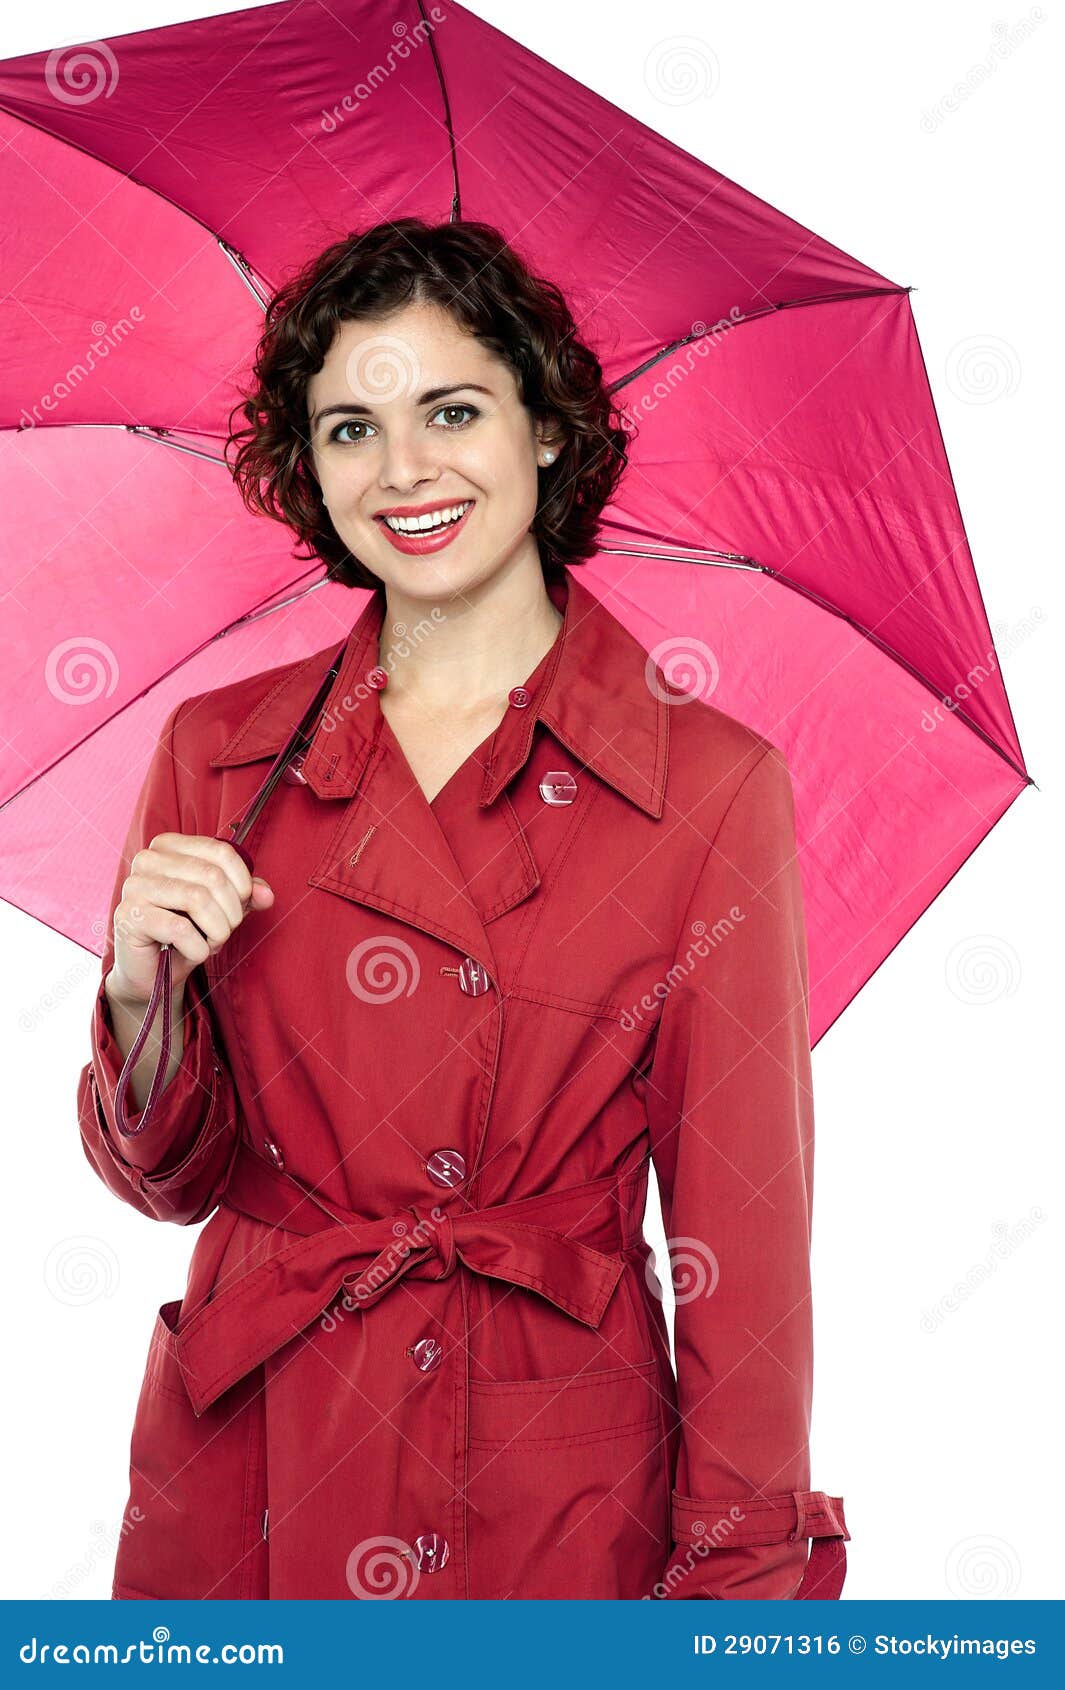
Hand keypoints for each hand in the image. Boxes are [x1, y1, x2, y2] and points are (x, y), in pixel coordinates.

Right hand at [106, 833, 273, 1007]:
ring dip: (217, 930)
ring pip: (197, 899)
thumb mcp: (220, 907)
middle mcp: (148, 859)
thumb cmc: (184, 932)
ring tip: (214, 942)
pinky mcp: (128, 916)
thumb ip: (244, 895)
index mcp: (169, 846)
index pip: (220, 851)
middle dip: (231, 912)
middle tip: (226, 931)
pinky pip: (180, 929)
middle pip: (212, 876)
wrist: (151, 971)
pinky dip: (199, 948)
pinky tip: (195, 952)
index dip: (243, 882)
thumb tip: (266, 894)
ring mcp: (134, 886)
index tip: (244, 904)